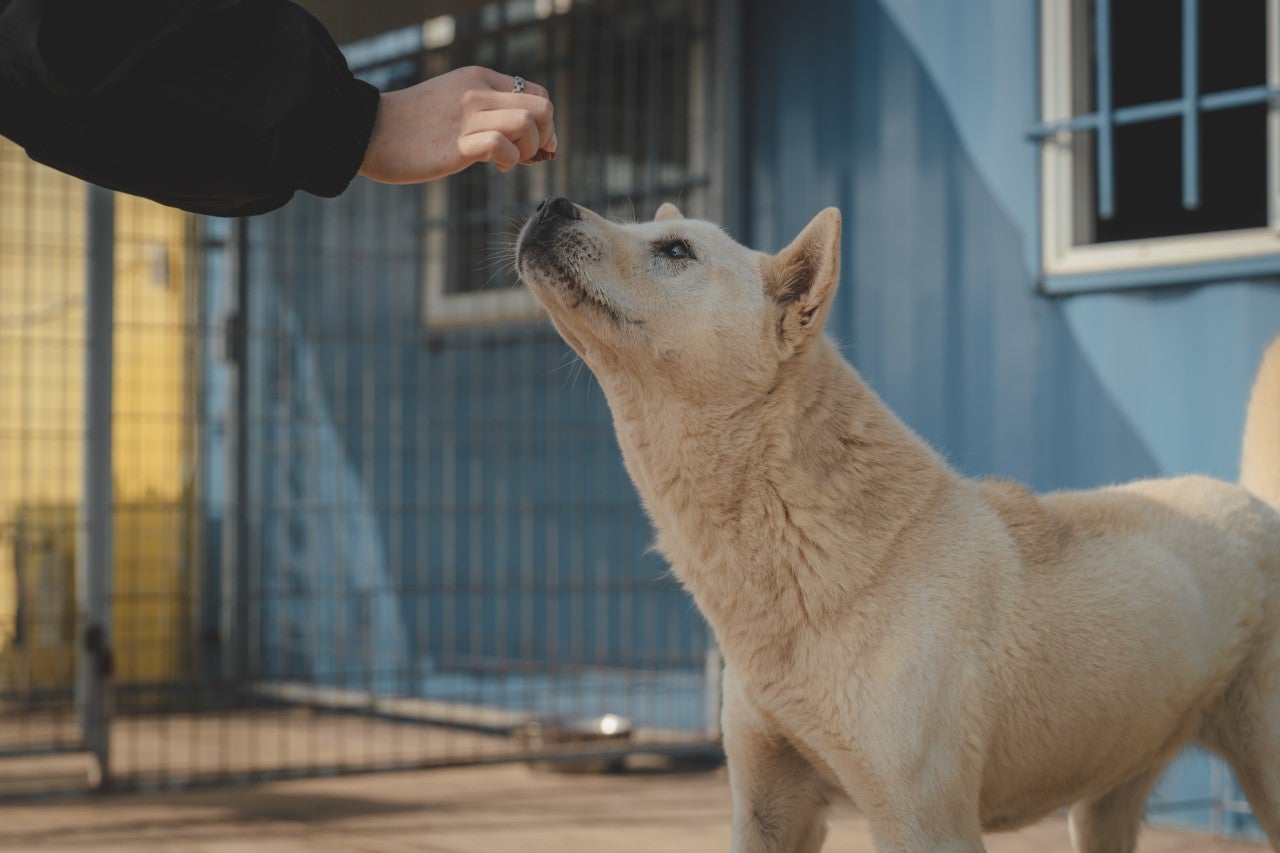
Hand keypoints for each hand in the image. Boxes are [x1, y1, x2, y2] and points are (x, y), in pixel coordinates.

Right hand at [357, 65, 557, 183]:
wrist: (367, 130)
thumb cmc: (410, 125)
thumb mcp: (452, 104)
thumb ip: (484, 112)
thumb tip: (520, 139)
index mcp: (478, 79)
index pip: (536, 92)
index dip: (544, 122)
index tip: (531, 144)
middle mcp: (477, 92)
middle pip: (542, 106)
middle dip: (545, 137)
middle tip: (527, 156)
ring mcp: (467, 117)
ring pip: (527, 122)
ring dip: (529, 149)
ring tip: (510, 162)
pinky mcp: (456, 145)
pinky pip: (501, 145)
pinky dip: (509, 161)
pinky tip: (495, 167)